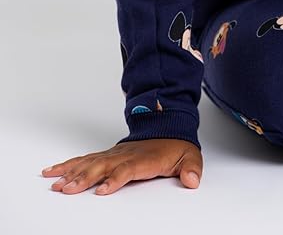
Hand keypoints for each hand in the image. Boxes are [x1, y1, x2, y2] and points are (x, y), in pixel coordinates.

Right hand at [40, 138, 202, 194]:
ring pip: (89, 163)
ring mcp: (114, 154)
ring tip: (54, 182)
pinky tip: (55, 171)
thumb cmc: (176, 146)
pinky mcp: (107, 156)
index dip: (114, 179)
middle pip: (102, 167)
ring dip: (71, 173)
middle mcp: (125, 155)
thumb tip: (193, 179)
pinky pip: (85, 160)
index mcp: (144, 159)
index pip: (127, 169)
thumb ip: (191, 168)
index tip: (102, 190)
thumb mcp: (190, 156)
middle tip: (67, 189)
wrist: (167, 127)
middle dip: (84, 178)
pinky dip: (69, 165)